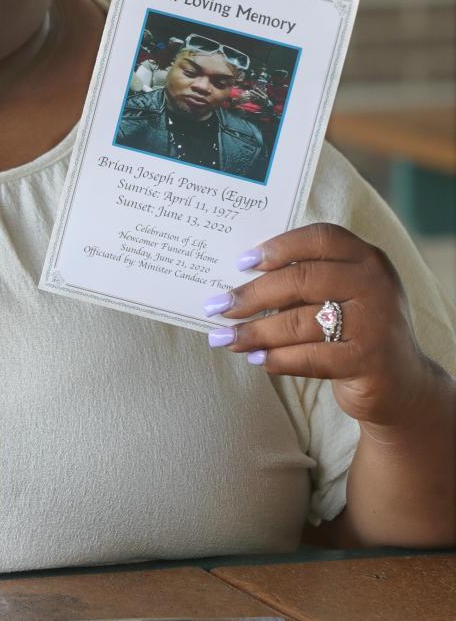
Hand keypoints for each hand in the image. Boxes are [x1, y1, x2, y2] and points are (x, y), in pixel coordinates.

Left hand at [205, 223, 434, 426]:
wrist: (401, 382)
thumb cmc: (353, 328)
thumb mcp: (339, 294)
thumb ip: (303, 281)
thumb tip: (237, 282)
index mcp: (366, 258)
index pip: (319, 238)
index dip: (278, 247)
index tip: (242, 263)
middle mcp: (375, 285)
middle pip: (301, 279)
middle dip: (252, 294)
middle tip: (218, 306)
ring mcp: (375, 323)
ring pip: (300, 322)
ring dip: (256, 332)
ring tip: (227, 338)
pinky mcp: (369, 361)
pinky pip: (310, 357)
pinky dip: (278, 359)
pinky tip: (258, 359)